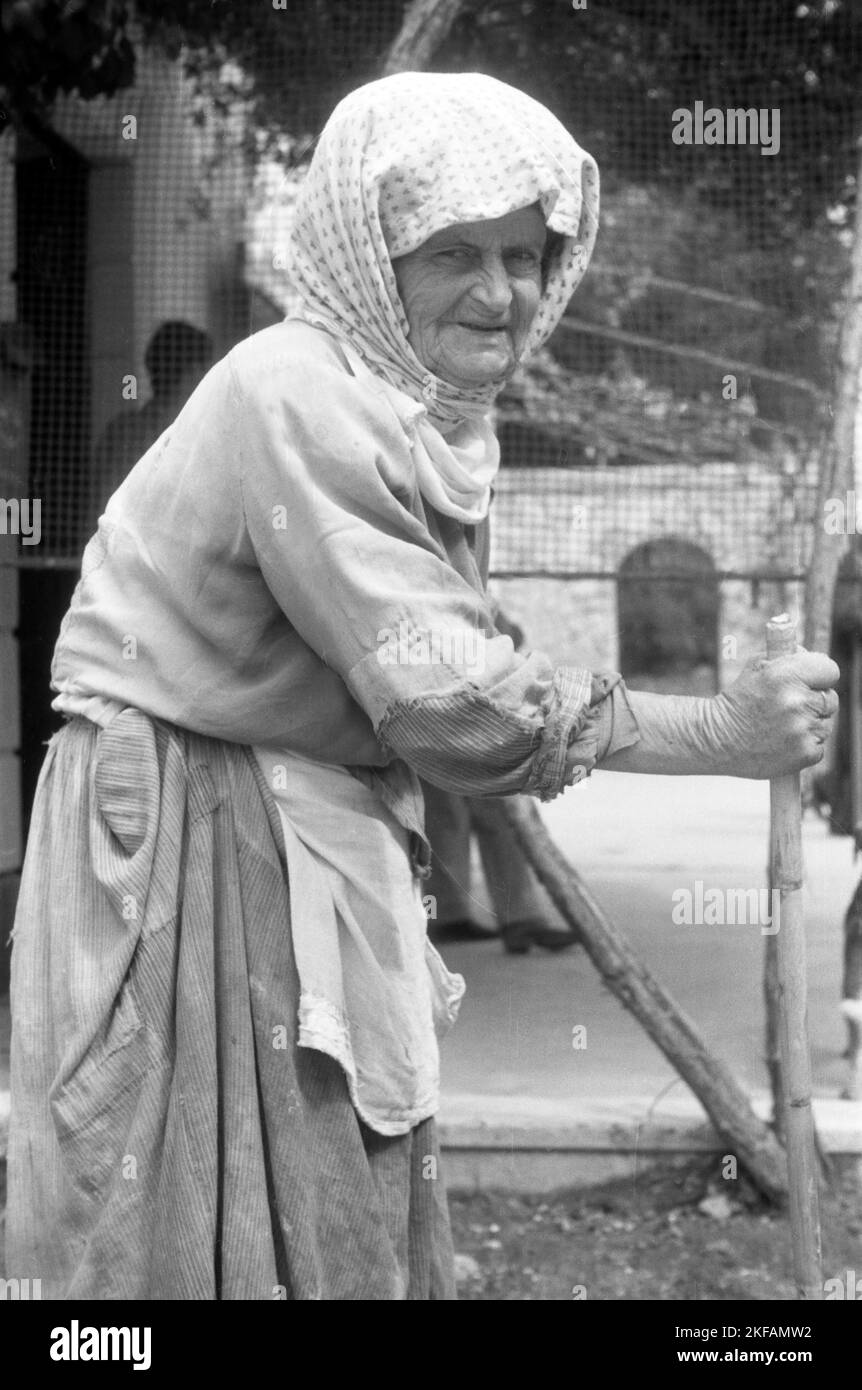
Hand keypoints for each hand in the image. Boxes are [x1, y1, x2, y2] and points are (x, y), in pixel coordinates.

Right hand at [710, 648, 839, 778]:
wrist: (717, 739)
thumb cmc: (738, 700)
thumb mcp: (756, 667)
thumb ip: (788, 656)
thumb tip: (810, 653)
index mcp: (785, 676)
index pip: (830, 670)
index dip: (820, 674)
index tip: (812, 680)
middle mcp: (796, 703)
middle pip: (830, 698)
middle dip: (813, 700)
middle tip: (791, 705)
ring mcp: (802, 731)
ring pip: (825, 723)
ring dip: (809, 723)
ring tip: (782, 725)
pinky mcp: (805, 754)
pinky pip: (819, 745)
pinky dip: (804, 744)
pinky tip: (782, 741)